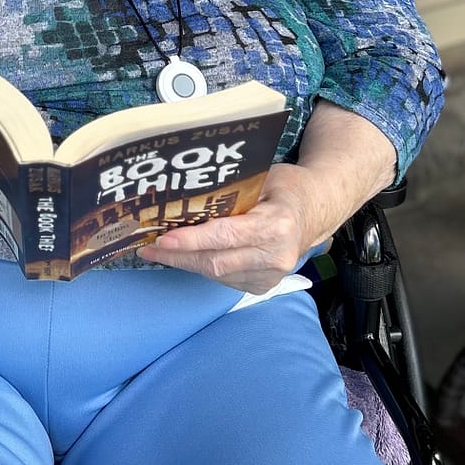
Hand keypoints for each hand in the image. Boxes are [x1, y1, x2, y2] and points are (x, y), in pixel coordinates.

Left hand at [137, 165, 321, 293]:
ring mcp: (271, 275)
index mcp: (277, 225)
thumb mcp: (264, 178)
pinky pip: (224, 279)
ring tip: (157, 250)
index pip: (226, 236)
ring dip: (185, 262)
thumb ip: (231, 190)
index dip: (193, 240)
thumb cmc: (286, 188)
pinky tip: (183, 256)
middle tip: (147, 246)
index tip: (164, 237)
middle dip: (178, 255)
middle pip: (216, 261)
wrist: (317, 211)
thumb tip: (185, 194)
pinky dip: (201, 267)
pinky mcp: (263, 286)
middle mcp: (276, 256)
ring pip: (216, 274)